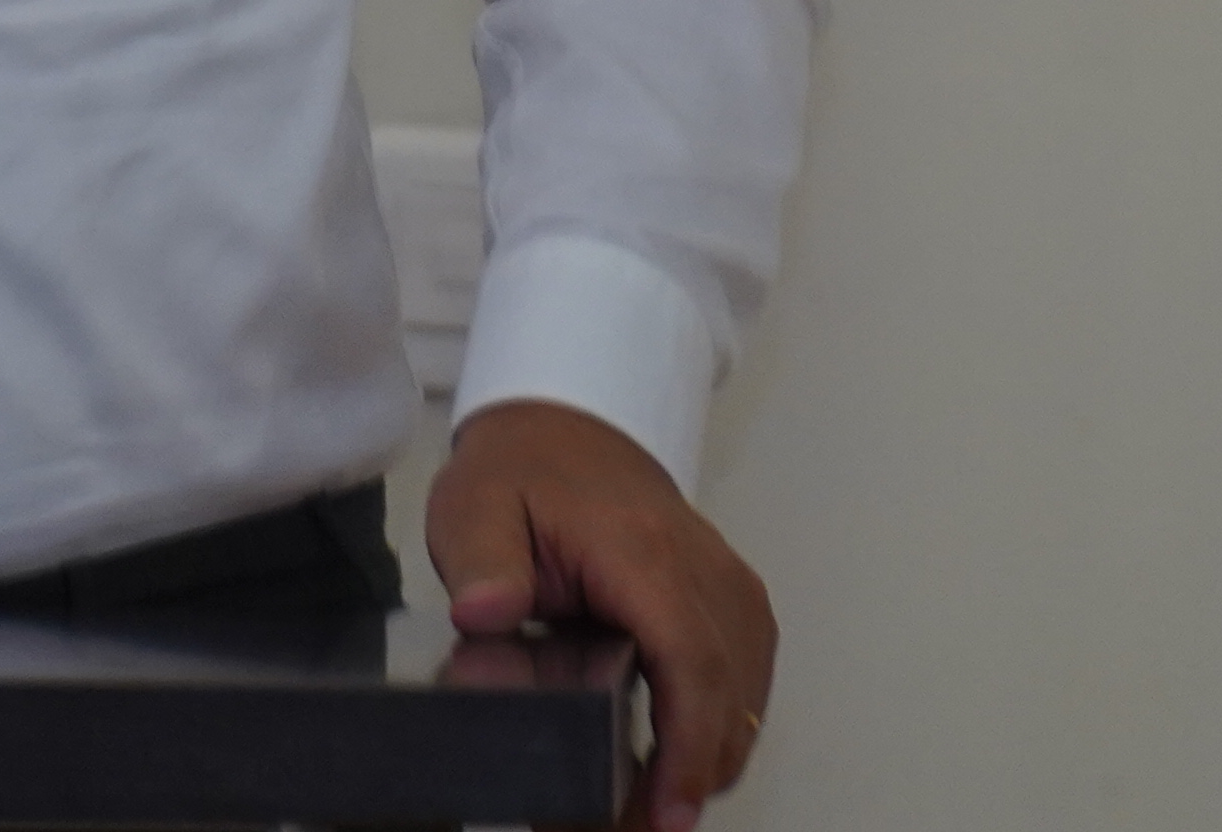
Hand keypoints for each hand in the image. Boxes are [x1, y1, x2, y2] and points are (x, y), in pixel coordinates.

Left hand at [425, 399, 776, 829]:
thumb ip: (480, 562)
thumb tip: (483, 613)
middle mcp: (702, 567)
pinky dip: (721, 723)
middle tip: (643, 825)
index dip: (687, 745)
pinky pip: (747, 675)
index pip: (689, 659)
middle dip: (695, 772)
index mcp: (642, 550)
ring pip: (747, 692)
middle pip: (728, 691)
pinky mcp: (732, 598)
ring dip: (710, 754)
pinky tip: (680, 760)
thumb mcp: (474, 507)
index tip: (669, 809)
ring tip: (652, 806)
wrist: (563, 429)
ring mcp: (727, 582)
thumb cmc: (519, 474)